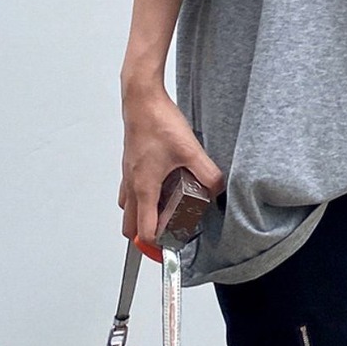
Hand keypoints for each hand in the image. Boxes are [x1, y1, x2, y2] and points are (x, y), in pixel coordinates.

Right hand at [118, 85, 224, 244]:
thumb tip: (217, 189)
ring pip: (128, 208)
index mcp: (144, 187)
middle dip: (146, 235)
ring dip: (142, 216)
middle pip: (130, 226)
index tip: (172, 245)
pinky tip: (161, 188)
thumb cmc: (157, 122)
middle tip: (168, 233)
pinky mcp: (131, 164)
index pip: (144, 231)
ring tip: (165, 213)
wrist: (141, 100)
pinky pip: (130, 191)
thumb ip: (208, 174)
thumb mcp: (191, 151)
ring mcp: (128, 174)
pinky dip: (142, 198)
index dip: (157, 244)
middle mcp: (132, 184)